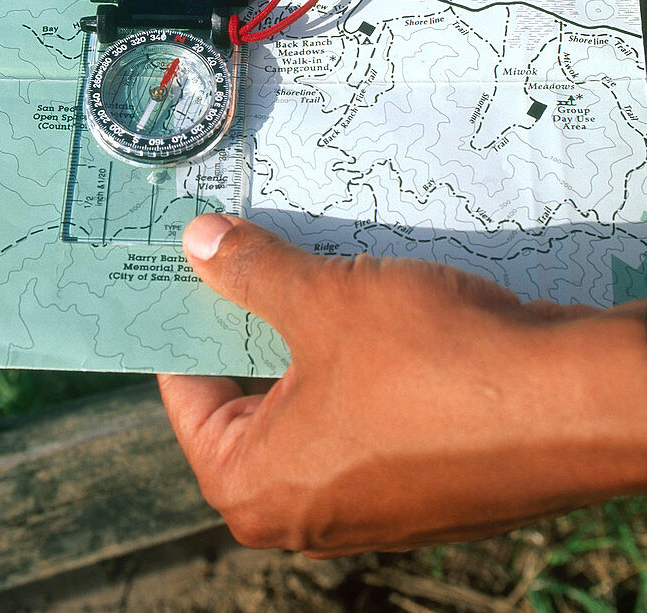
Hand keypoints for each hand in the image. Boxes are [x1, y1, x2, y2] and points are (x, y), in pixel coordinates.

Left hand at [158, 214, 646, 555]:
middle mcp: (308, 510)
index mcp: (257, 488)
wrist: (571, 404)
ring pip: (317, 398)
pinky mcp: (427, 478)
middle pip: (253, 398)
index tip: (179, 270)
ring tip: (306, 261)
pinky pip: (370, 409)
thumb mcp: (323, 302)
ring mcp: (374, 499)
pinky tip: (373, 302)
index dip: (184, 324)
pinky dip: (361, 359)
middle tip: (239, 250)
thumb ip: (251, 272)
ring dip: (312, 332)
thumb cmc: (428, 364)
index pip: (188, 397)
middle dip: (251, 320)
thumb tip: (197, 241)